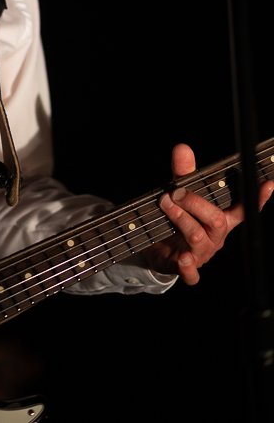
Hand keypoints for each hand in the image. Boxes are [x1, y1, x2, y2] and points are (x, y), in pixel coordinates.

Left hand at [142, 143, 273, 284]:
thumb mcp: (180, 194)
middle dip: (196, 202)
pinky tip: (182, 257)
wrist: (160, 249)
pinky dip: (188, 267)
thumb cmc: (178, 219)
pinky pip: (193, 274)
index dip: (257, 198)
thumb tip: (182, 148)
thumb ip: (184, 173)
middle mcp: (216, 236)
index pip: (244, 208)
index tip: (267, 183)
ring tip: (166, 206)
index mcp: (221, 218)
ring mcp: (204, 253)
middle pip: (217, 220)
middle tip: (175, 192)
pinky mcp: (187, 267)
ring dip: (181, 219)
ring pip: (200, 238)